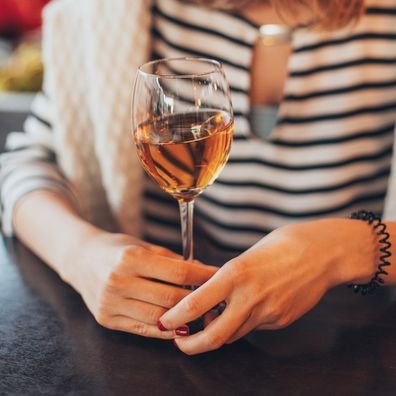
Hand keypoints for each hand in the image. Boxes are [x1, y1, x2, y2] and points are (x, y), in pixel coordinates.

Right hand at [66, 231, 217, 338]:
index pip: (178, 271)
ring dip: (183, 318)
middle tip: (214, 298)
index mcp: (131, 258)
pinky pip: (142, 329)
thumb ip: (171, 260)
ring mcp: (110, 303)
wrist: (80, 260)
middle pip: (171, 297)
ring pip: (159, 317)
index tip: (218, 276)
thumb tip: (202, 270)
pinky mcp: (106, 319)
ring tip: (200, 314)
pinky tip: (178, 326)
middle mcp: (119, 281)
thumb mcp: (142, 246)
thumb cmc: (116, 249)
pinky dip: (164, 330)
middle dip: (197, 299)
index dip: (203, 276)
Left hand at [158, 219, 377, 353]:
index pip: (195, 304)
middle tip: (179, 343)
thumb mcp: (246, 256)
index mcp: (236, 274)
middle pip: (213, 336)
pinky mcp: (281, 321)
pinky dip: (242, 323)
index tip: (164, 322)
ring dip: (216, 333)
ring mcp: (268, 312)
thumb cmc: (281, 246)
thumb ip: (226, 279)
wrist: (322, 253)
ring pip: (233, 334)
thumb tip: (207, 296)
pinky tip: (248, 307)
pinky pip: (254, 328)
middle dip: (190, 345)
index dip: (175, 318)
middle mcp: (250, 297)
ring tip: (210, 320)